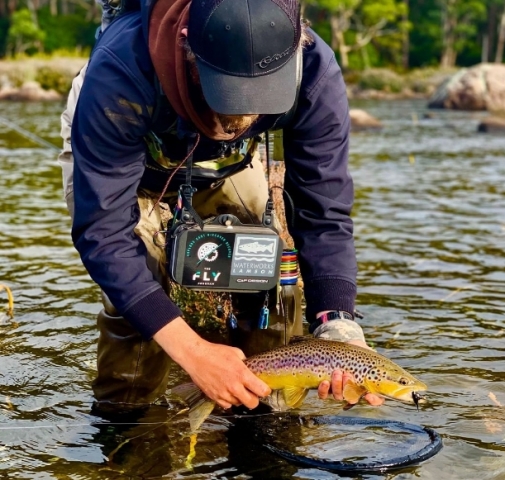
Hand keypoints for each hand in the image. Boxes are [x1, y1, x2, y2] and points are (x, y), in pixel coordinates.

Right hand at [154, 317, 270, 409]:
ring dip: (240, 399)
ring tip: (237, 389)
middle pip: (252, 403)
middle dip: (255, 399)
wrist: (196, 357)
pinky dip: (229, 401)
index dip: (265, 391)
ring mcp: (224, 394)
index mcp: (242, 374)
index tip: (265, 389)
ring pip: (239, 404)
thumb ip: (245, 362)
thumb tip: (250, 367)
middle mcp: (234, 387)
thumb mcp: (235, 352)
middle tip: (252, 392)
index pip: (261, 390)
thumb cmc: (215, 352)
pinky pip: (227, 405)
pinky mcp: (214, 397)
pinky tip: (228, 392)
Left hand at [317, 339, 384, 405]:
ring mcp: (339, 390)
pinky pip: (324, 395)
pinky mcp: (326, 388)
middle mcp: (353, 391)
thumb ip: (374, 358)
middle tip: (347, 375)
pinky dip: (324, 391)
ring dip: (337, 386)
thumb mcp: (367, 352)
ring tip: (337, 372)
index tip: (369, 395)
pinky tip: (325, 382)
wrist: (339, 346)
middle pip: (352, 398)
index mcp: (367, 385)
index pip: (375, 400)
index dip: (374, 400)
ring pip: (338, 396)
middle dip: (349, 387)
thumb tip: (378, 362)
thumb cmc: (357, 350)